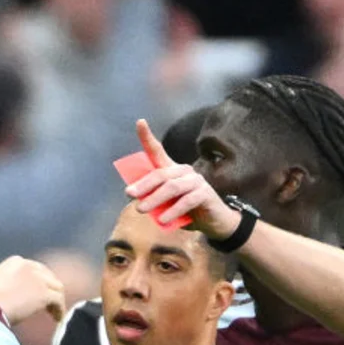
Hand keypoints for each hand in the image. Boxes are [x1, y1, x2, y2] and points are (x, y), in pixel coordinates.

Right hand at [0, 256, 66, 324]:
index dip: (40, 281)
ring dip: (56, 301)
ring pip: (56, 288)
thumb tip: (17, 297)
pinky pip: (58, 301)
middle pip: (48, 276)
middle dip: (50, 289)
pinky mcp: (44, 293)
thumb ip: (10, 284)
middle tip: (50, 304)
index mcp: (15, 262)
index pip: (35, 269)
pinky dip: (59, 310)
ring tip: (55, 314)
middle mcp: (29, 266)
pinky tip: (56, 319)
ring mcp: (38, 279)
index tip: (40, 293)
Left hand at [125, 119, 240, 238]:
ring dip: (155, 199)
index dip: (148, 137)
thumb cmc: (187, 211)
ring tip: (141, 210)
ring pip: (172, 187)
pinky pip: (186, 201)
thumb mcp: (167, 204)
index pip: (158, 151)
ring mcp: (196, 180)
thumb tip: (137, 200)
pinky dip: (173, 211)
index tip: (140, 122)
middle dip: (144, 184)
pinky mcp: (205, 193)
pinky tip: (163, 221)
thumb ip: (154, 199)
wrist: (213, 222)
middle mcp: (184, 171)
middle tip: (130, 194)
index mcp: (172, 171)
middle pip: (161, 174)